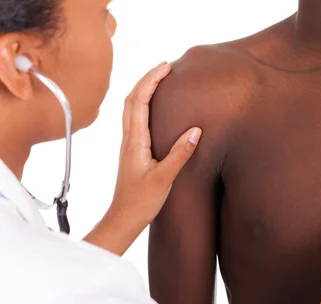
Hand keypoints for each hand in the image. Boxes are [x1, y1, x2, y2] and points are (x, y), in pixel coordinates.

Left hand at [109, 62, 201, 226]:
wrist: (124, 218)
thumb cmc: (141, 201)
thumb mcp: (165, 178)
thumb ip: (180, 154)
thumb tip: (196, 130)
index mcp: (135, 141)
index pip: (139, 101)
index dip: (151, 81)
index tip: (165, 67)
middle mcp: (128, 138)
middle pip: (132, 99)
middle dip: (147, 79)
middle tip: (165, 67)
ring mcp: (129, 144)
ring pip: (131, 108)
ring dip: (144, 90)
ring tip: (161, 81)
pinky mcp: (133, 151)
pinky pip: (136, 119)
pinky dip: (144, 104)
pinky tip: (156, 108)